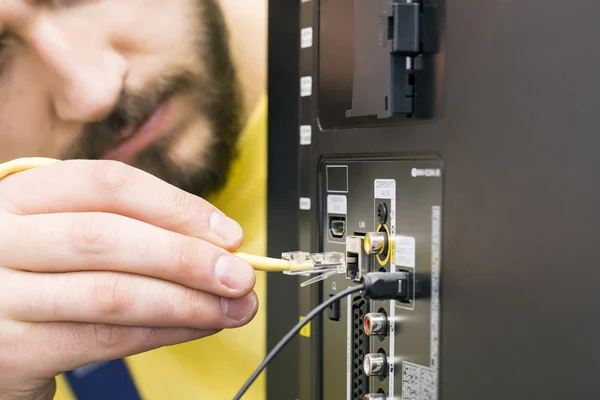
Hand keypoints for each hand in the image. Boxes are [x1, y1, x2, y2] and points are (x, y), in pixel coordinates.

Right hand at [0, 160, 256, 399]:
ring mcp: (0, 295)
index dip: (177, 206)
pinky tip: (197, 327)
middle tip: (240, 276)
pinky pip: (104, 339)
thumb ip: (136, 229)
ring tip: (232, 308)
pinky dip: (163, 333)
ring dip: (187, 302)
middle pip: (107, 237)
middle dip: (187, 258)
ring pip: (111, 294)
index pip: (108, 184)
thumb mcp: (72, 234)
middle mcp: (3, 238)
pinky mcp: (12, 349)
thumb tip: (219, 243)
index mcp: (23, 195)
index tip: (227, 233)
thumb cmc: (42, 275)